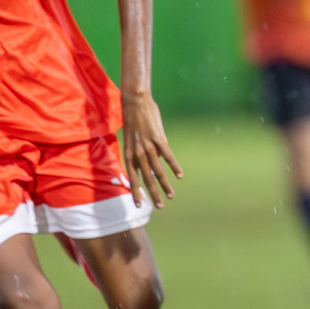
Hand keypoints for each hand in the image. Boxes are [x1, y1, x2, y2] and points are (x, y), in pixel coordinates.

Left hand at [120, 92, 182, 208]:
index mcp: (129, 154)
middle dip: (153, 194)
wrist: (135, 102)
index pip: (132, 178)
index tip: (140, 205)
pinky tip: (180, 175)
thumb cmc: (134, 119)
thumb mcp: (132, 138)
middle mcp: (137, 153)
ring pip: (157, 171)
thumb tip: (154, 161)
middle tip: (159, 206)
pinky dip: (174, 166)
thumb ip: (141, 152)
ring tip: (171, 196)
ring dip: (165, 184)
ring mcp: (148, 146)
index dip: (136, 192)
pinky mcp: (158, 139)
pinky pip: (167, 156)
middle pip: (146, 178)